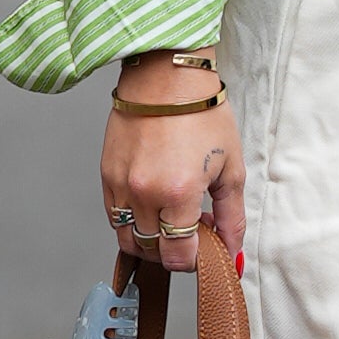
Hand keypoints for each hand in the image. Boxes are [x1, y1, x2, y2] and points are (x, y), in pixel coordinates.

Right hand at [100, 60, 246, 276]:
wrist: (165, 78)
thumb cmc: (201, 115)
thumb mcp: (230, 169)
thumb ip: (232, 217)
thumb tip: (232, 252)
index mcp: (178, 193)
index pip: (178, 256)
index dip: (194, 260)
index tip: (204, 248)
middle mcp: (144, 194)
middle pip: (152, 252)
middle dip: (174, 251)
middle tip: (191, 232)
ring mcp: (120, 186)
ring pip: (128, 239)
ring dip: (150, 241)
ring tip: (170, 220)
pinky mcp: (106, 175)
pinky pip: (114, 217)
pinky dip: (133, 222)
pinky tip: (153, 205)